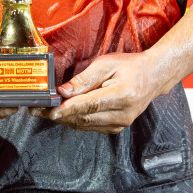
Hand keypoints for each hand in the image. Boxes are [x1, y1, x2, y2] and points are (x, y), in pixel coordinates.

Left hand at [38, 52, 166, 133]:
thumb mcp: (106, 64)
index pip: (89, 105)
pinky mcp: (117, 128)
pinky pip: (91, 127)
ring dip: (65, 119)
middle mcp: (123, 114)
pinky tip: (65, 113)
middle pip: (84, 118)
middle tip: (38, 109)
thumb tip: (63, 91)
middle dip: (59, 115)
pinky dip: (76, 120)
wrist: (154, 77)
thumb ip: (84, 79)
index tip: (50, 111)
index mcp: (122, 95)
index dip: (68, 109)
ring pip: (85, 125)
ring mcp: (121, 124)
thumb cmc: (131, 66)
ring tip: (46, 111)